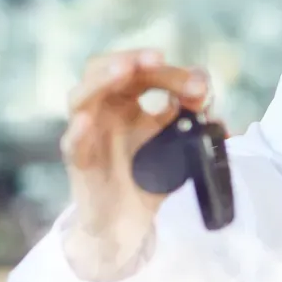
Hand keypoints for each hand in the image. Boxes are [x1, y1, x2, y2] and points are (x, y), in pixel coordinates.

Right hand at [58, 48, 210, 279]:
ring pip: (81, 96)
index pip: (142, 72)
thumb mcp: (175, 145)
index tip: (201, 87)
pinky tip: (87, 121)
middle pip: (107, 70)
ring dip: (103, 79)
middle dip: (133, 59)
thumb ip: (189, 122)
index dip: (171, 73)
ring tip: (125, 69)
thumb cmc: (146, 178)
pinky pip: (72, 143)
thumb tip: (209, 103)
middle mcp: (102, 111)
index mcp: (125, 101)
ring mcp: (87, 134)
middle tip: (158, 58)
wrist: (126, 224)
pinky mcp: (80, 163)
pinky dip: (79, 130)